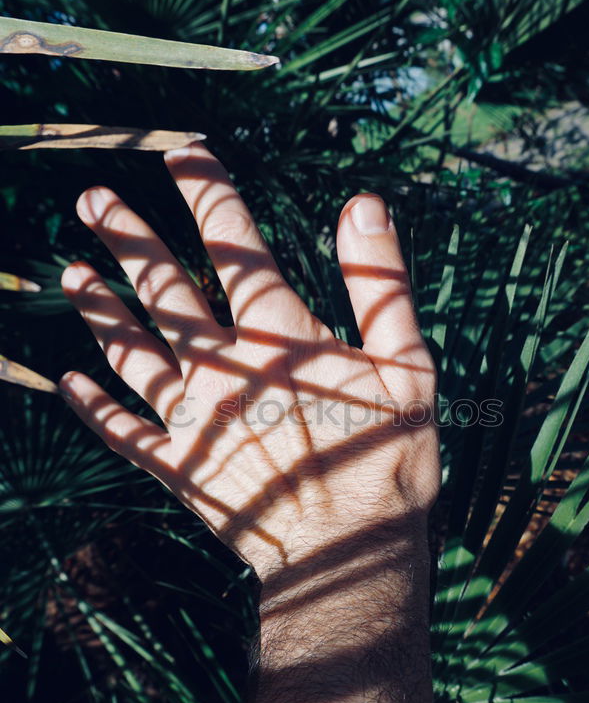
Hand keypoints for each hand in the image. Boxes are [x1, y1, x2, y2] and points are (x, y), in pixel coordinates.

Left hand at [60, 144, 438, 584]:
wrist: (348, 551)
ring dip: (99, 310)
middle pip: (163, 288)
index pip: (234, 244)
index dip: (206, 192)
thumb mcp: (408, 365)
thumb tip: (364, 205)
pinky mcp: (178, 466)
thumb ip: (381, 283)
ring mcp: (192, 417)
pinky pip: (121, 432)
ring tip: (70, 271)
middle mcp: (222, 366)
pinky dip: (91, 407)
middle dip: (127, 238)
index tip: (182, 151)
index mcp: (278, 335)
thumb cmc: (387, 458)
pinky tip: (65, 381)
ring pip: (131, 351)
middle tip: (92, 199)